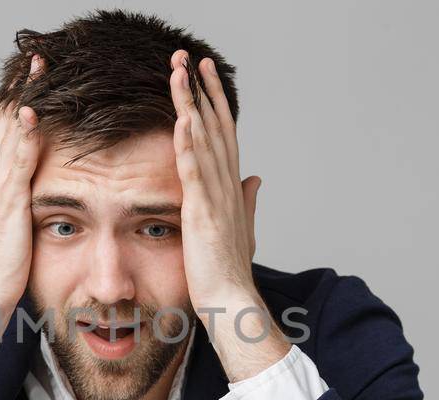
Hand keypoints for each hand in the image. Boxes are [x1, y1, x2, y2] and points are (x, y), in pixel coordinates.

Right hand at [0, 56, 45, 355]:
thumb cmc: (4, 267)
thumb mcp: (15, 226)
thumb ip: (21, 203)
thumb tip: (34, 192)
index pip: (3, 130)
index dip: (14, 99)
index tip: (28, 73)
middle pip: (3, 120)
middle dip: (18, 87)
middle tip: (32, 55)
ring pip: (8, 133)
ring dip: (21, 97)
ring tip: (35, 67)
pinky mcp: (8, 205)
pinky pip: (16, 162)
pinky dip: (22, 135)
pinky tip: (30, 112)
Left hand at [168, 50, 288, 380]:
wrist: (232, 303)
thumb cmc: (229, 271)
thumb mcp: (239, 229)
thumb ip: (247, 200)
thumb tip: (256, 178)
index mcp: (231, 187)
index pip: (224, 133)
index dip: (216, 101)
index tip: (205, 73)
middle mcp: (227, 186)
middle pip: (216, 127)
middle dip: (204, 91)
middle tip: (193, 57)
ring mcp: (216, 199)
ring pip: (204, 142)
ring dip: (193, 106)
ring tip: (182, 74)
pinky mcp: (204, 215)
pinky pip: (195, 174)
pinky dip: (190, 147)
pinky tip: (183, 121)